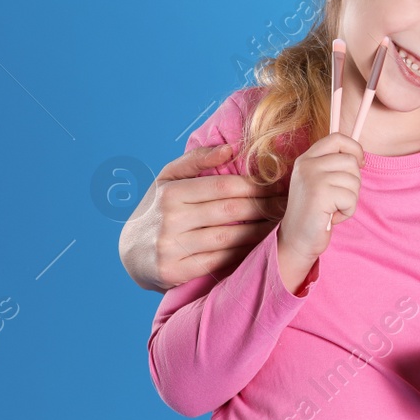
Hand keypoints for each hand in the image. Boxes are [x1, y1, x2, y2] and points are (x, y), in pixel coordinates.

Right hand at [119, 143, 286, 290]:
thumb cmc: (158, 209)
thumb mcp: (168, 178)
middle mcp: (170, 220)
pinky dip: (244, 252)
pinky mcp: (175, 272)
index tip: (279, 185)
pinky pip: (220, 260)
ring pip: (229, 238)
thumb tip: (230, 148)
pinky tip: (261, 244)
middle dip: (265, 206)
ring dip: (261, 230)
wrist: (130, 252)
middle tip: (288, 204)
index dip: (256, 185)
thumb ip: (198, 159)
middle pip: (231, 211)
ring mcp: (171, 248)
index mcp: (170, 193)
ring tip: (281, 222)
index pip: (224, 187)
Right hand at [275, 132, 363, 292]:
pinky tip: (331, 217)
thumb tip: (360, 157)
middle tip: (338, 198)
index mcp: (306, 159)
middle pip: (351, 161)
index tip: (360, 164)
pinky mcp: (319, 194)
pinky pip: (351, 198)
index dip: (354, 148)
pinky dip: (347, 211)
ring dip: (350, 199)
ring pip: (354, 180)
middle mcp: (307, 165)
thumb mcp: (319, 182)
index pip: (337, 138)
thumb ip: (333, 166)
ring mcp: (312, 178)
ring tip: (332, 208)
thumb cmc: (314, 212)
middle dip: (353, 182)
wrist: (296, 240)